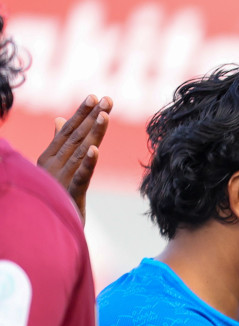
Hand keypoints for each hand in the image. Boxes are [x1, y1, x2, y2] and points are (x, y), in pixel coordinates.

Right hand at [37, 95, 111, 221]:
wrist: (42, 229)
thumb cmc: (50, 196)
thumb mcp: (54, 167)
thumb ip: (58, 143)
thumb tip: (59, 119)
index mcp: (50, 157)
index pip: (68, 130)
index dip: (82, 113)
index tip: (96, 96)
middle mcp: (54, 164)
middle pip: (77, 137)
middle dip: (92, 116)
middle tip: (108, 99)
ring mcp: (60, 179)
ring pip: (80, 152)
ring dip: (93, 133)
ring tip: (105, 115)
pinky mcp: (69, 195)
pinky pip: (80, 177)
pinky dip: (88, 163)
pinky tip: (96, 150)